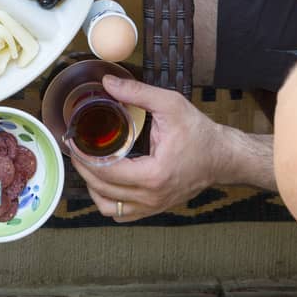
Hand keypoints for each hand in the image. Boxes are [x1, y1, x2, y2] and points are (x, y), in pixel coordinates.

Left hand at [72, 75, 221, 221]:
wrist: (223, 157)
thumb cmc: (200, 134)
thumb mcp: (170, 104)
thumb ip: (137, 92)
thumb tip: (108, 83)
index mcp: (154, 175)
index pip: (106, 172)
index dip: (84, 157)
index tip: (73, 141)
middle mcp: (152, 196)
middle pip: (102, 190)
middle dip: (83, 169)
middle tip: (75, 149)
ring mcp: (153, 206)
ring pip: (108, 208)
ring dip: (92, 188)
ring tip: (87, 165)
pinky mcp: (155, 208)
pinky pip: (122, 214)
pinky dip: (108, 200)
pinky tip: (105, 180)